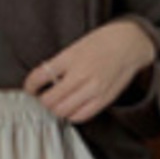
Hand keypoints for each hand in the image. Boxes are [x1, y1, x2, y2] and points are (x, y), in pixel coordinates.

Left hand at [23, 20, 156, 123]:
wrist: (129, 44)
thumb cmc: (102, 42)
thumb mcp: (76, 46)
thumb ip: (60, 64)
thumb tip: (44, 81)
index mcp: (70, 57)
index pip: (40, 76)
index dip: (30, 86)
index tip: (30, 88)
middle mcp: (80, 75)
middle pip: (50, 100)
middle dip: (43, 101)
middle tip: (43, 97)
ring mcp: (93, 89)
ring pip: (63, 111)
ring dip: (56, 109)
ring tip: (58, 103)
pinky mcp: (103, 100)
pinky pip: (80, 116)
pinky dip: (71, 115)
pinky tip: (72, 108)